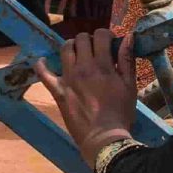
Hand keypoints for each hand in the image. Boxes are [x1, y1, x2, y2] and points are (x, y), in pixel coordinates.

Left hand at [37, 31, 140, 157]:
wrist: (104, 138)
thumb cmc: (121, 113)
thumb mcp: (130, 85)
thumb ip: (128, 60)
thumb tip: (128, 36)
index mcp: (102, 65)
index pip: (100, 35)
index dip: (106, 35)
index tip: (109, 43)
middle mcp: (83, 67)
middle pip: (81, 39)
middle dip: (89, 39)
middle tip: (95, 50)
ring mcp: (68, 78)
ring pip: (64, 49)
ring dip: (72, 46)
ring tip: (78, 54)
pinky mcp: (57, 90)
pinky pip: (43, 73)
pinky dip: (42, 65)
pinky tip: (44, 60)